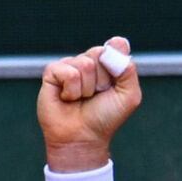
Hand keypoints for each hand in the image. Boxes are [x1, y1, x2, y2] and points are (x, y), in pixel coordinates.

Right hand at [37, 36, 140, 170]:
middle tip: (97, 94)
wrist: (82, 137)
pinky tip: (67, 98)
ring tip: (82, 99)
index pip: (116, 46)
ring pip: (84, 64)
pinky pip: (67, 72)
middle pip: (100, 52)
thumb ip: (128, 69)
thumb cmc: (106, 117)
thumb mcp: (129, 95)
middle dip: (103, 79)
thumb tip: (116, 43)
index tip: (113, 85)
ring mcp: (70, 65)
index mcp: (108, 64)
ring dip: (87, 88)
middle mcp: (89, 61)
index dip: (116, 66)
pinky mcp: (52, 72)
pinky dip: (72, 90)